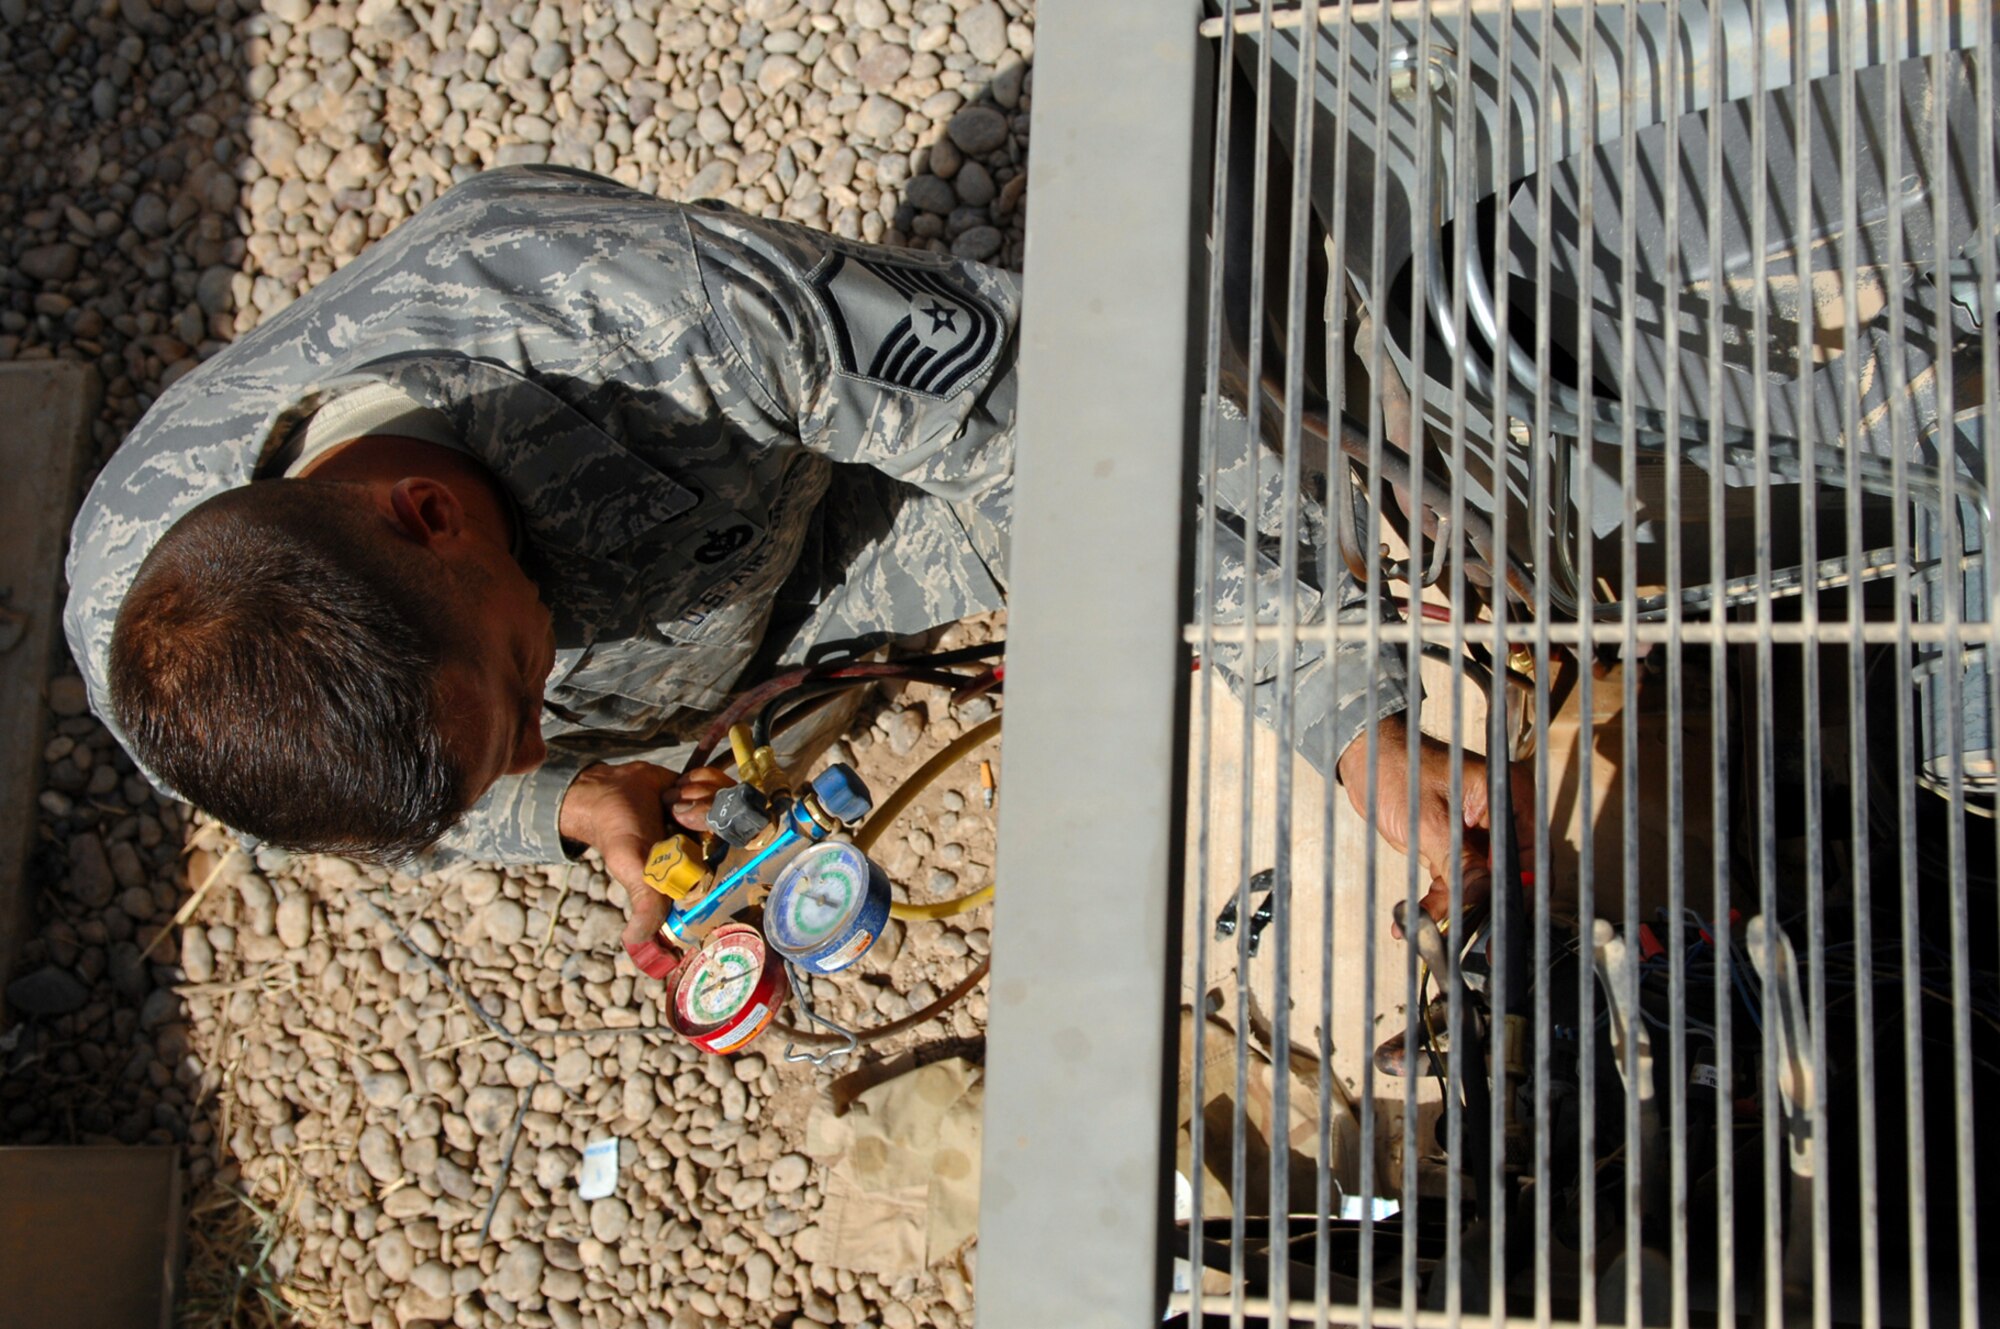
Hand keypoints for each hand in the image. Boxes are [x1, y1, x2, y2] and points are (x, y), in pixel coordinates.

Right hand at [556, 762, 736, 950]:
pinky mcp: (707, 791)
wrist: (607, 791)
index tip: (691, 825)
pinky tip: (676, 787)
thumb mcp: (631, 868)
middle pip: (734, 815)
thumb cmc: (618, 832)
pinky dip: (696, 778)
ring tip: (668, 801)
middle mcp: (710, 843)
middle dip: (701, 806)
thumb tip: (637, 941)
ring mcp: (710, 815)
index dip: (719, 832)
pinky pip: (719, 778)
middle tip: (673, 810)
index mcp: (700, 865)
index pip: (736, 851)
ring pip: (726, 793)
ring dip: (694, 791)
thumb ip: (644, 901)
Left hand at [1335, 714, 1534, 934]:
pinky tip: (1417, 916)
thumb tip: (1484, 896)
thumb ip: (1459, 861)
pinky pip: (1456, 880)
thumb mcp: (1430, 820)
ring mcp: (1478, 833)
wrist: (1365, 757)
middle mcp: (1501, 815)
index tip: (1509, 921)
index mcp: (1509, 796)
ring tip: (1431, 927)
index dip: (1524, 891)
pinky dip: (1439, 899)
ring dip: (1457, 907)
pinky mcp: (1456, 846)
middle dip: (1489, 906)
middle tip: (1481, 942)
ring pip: (1480, 883)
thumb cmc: (1399, 769)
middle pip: (1509, 873)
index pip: (1532, 854)